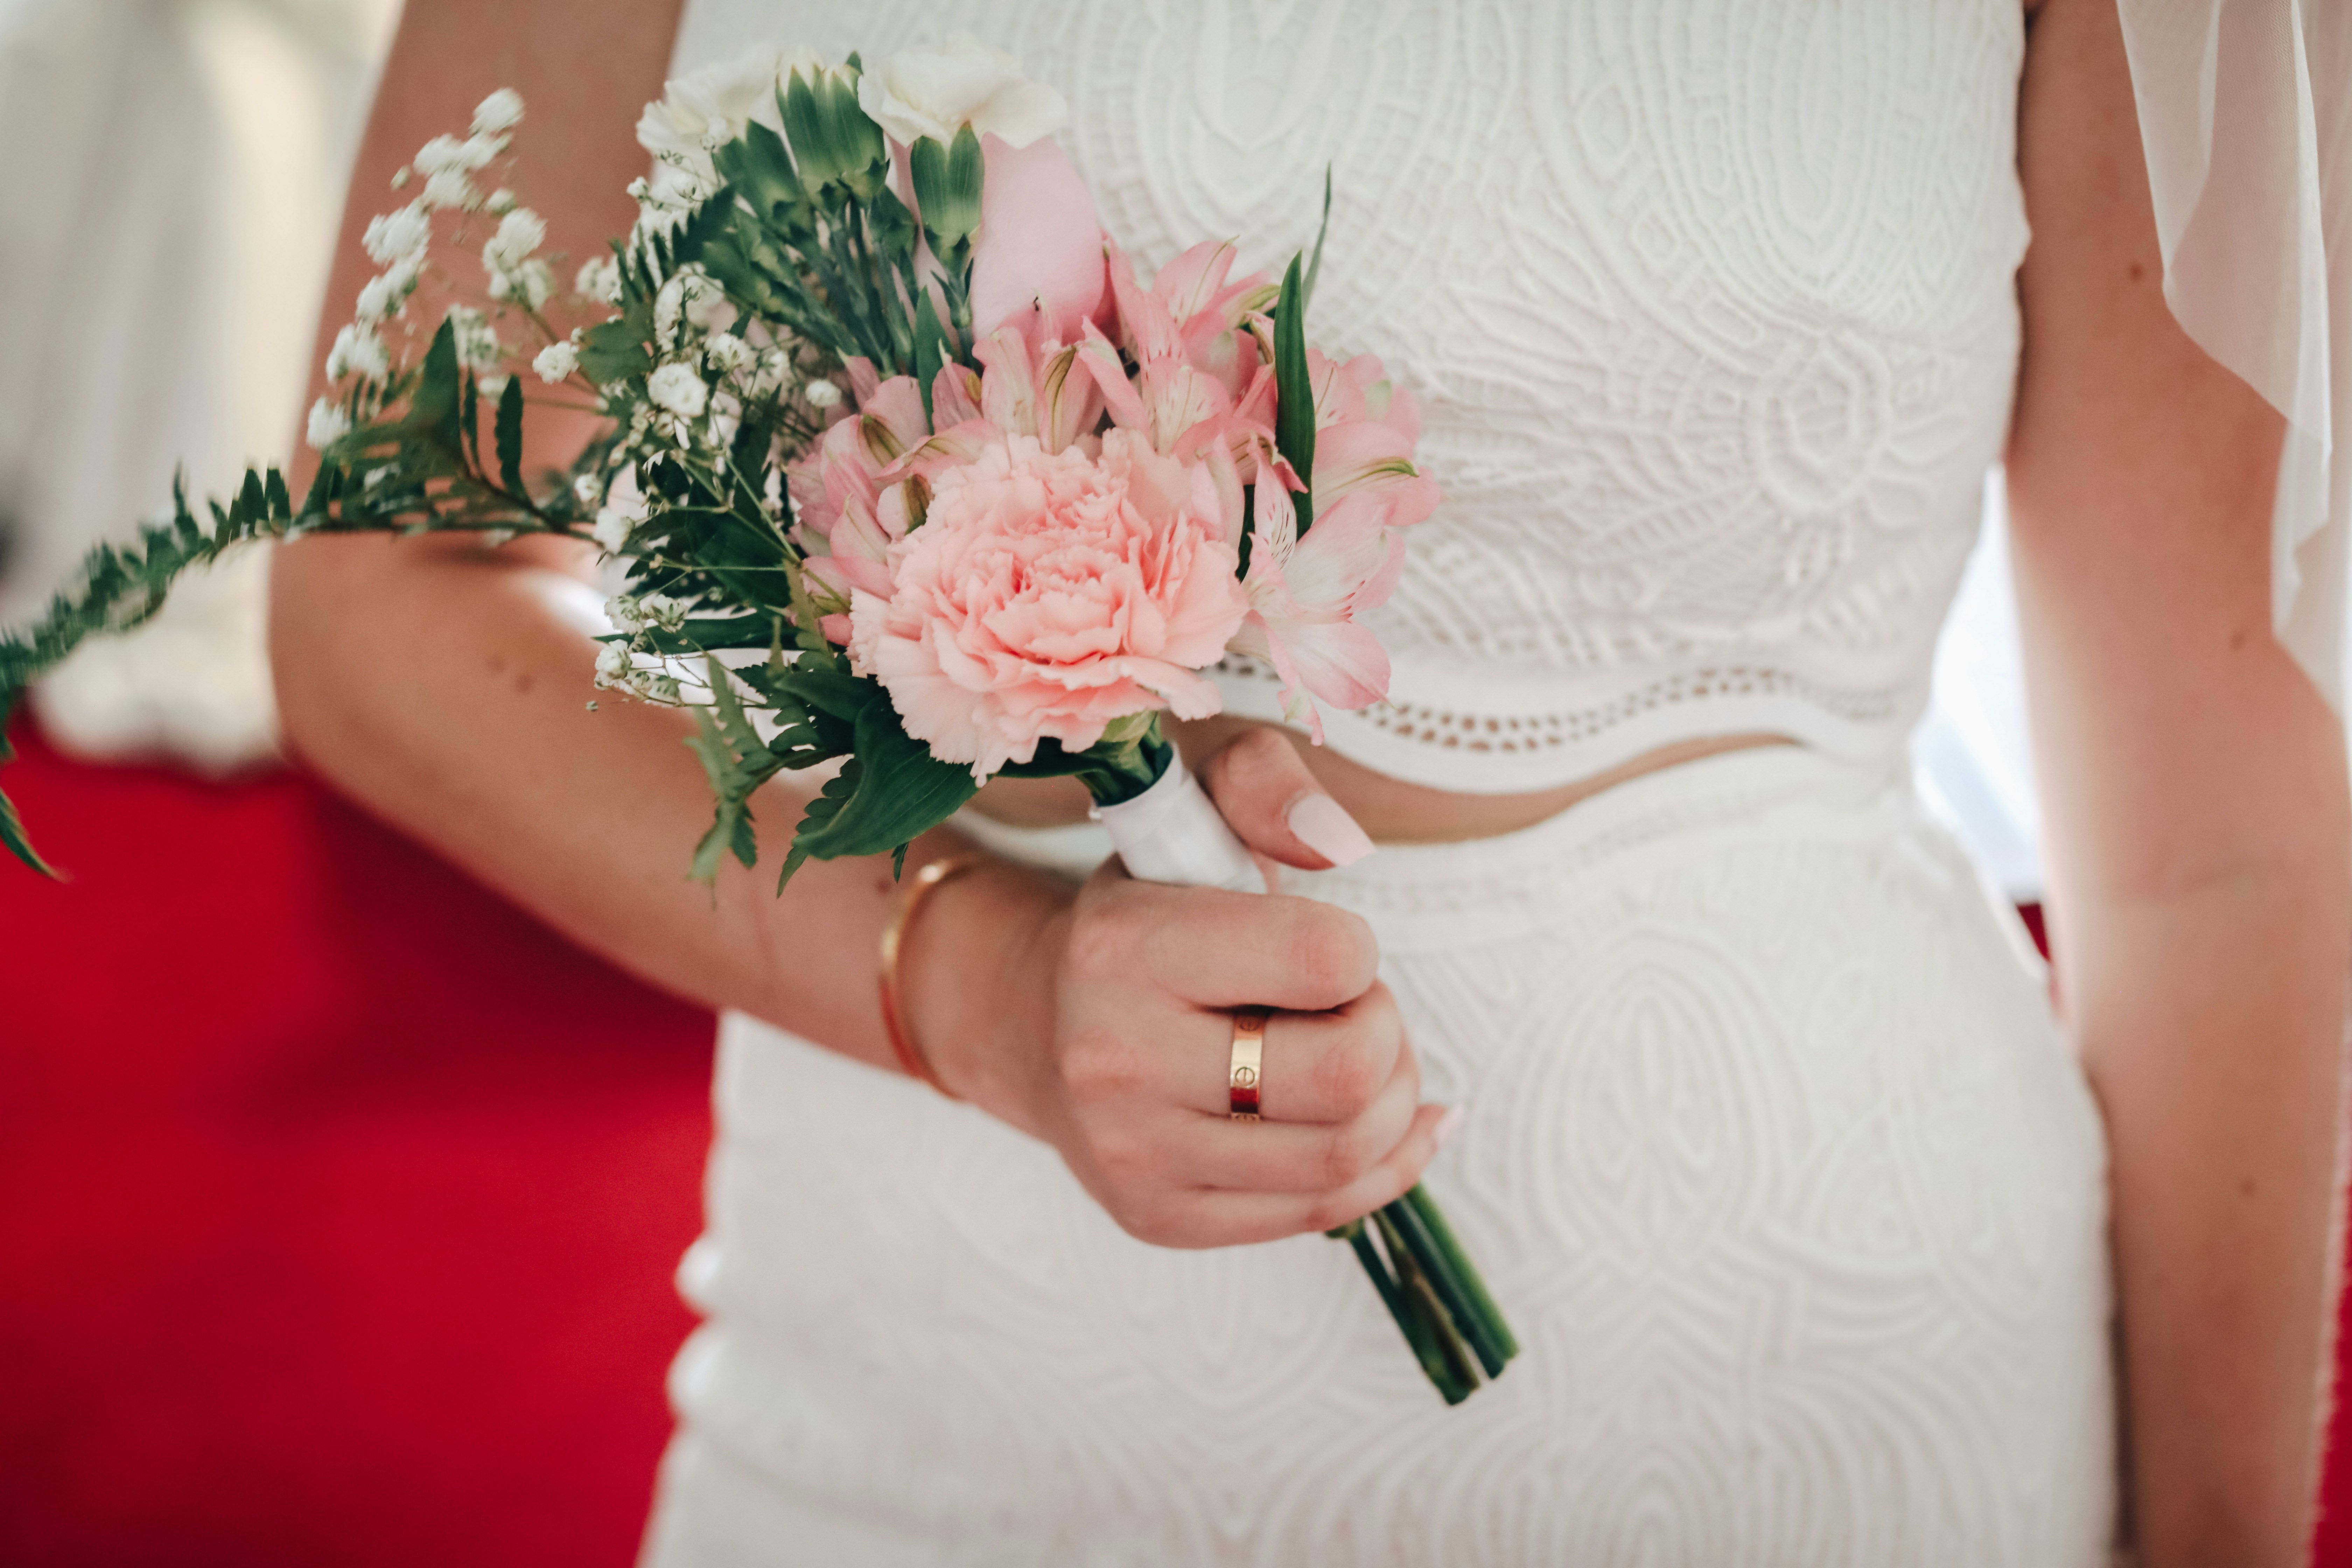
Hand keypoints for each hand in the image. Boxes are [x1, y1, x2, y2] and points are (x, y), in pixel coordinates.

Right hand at [916, 727, 1449, 1247]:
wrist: (1038, 1022)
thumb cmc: (1147, 910)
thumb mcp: (1190, 802)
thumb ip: (1266, 782)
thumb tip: (1341, 844)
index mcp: (1125, 947)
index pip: (1326, 961)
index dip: (1356, 951)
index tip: (1324, 947)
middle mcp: (1115, 1061)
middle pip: (1345, 1077)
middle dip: (1383, 1033)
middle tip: (1350, 1008)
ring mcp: (1133, 1155)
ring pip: (1344, 1155)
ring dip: (1390, 1101)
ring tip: (1360, 1059)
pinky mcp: (1158, 1217)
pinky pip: (1323, 1210)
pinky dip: (1383, 1164)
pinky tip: (1384, 1120)